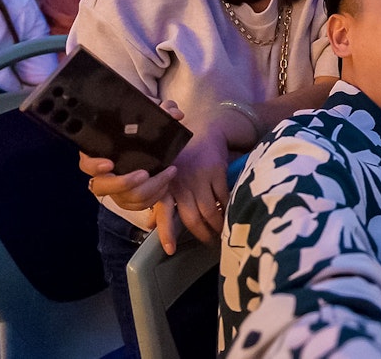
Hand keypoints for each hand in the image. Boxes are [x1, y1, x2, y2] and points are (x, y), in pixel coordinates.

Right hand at [80, 100, 184, 209]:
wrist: (146, 138)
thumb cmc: (140, 126)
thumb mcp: (148, 114)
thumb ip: (160, 110)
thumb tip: (174, 113)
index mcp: (97, 152)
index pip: (86, 163)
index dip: (95, 165)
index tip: (109, 163)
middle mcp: (102, 173)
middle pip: (101, 187)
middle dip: (124, 183)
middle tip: (144, 174)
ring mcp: (115, 188)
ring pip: (124, 199)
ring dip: (147, 190)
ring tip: (167, 175)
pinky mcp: (128, 198)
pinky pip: (138, 206)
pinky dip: (153, 198)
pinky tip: (166, 184)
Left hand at [157, 124, 230, 251]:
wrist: (206, 131)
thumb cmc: (184, 158)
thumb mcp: (168, 177)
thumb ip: (160, 200)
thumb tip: (150, 223)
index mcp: (167, 187)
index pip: (164, 213)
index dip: (167, 233)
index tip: (170, 250)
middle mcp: (181, 184)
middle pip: (192, 218)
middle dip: (202, 234)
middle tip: (210, 244)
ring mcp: (199, 178)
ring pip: (209, 211)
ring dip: (217, 226)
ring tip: (222, 233)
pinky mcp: (216, 172)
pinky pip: (223, 198)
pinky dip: (227, 209)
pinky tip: (230, 215)